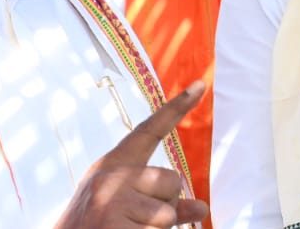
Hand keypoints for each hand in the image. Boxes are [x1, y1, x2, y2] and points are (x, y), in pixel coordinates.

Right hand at [56, 81, 207, 228]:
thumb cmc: (98, 226)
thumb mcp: (125, 205)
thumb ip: (162, 201)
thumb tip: (201, 207)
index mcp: (113, 165)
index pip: (149, 130)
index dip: (177, 107)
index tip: (200, 84)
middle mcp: (112, 177)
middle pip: (173, 181)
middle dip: (165, 205)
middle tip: (133, 219)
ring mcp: (112, 201)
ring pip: (168, 214)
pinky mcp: (116, 226)